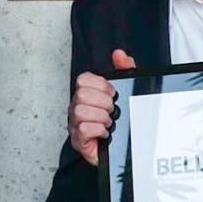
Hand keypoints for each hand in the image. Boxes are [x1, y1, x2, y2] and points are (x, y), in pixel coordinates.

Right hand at [68, 49, 134, 165]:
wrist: (123, 147)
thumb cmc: (121, 120)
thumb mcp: (127, 91)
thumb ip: (125, 70)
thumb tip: (119, 54)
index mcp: (86, 93)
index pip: (84, 79)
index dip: (101, 85)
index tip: (112, 93)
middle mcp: (77, 107)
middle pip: (82, 95)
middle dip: (103, 103)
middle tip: (112, 111)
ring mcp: (75, 124)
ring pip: (81, 111)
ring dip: (102, 118)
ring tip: (109, 123)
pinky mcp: (78, 140)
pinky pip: (84, 129)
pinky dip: (99, 130)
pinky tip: (105, 134)